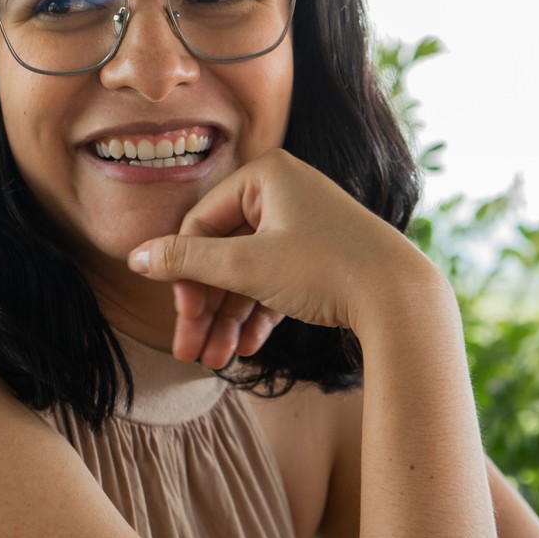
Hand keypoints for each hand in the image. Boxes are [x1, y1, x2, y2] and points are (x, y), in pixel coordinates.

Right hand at [127, 150, 436, 365]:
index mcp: (266, 175)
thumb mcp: (247, 266)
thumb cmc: (327, 269)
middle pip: (223, 253)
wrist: (402, 298)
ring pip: (250, 274)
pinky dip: (259, 315)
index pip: (201, 224)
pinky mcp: (322, 257)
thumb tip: (136, 258)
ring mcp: (306, 225)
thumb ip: (187, 261)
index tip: (183, 318)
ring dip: (228, 320)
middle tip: (190, 353)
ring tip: (215, 361)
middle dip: (205, 308)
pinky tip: (246, 351)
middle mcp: (286, 192)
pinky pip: (277, 284)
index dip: (185, 275)